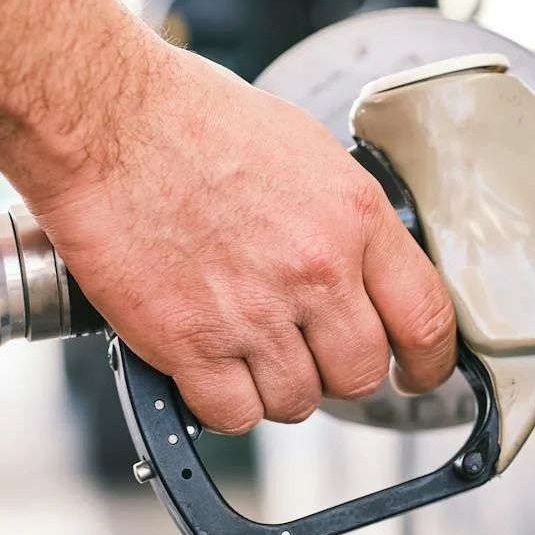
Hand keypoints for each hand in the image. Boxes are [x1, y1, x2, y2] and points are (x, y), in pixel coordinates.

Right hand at [0, 0, 456, 432]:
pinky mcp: (191, 344)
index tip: (417, 373)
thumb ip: (344, 218)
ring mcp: (254, 313)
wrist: (105, 120)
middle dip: (336, 372)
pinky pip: (233, 415)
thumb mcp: (304, 150)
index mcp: (355, 217)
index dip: (429, 363)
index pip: (427, 320)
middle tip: (306, 352)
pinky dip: (220, 403)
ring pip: (297, 402)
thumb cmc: (190, 119)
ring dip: (275, 387)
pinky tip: (205, 366)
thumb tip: (363, 268)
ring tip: (242, 347)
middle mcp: (316, 271)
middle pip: (361, 375)